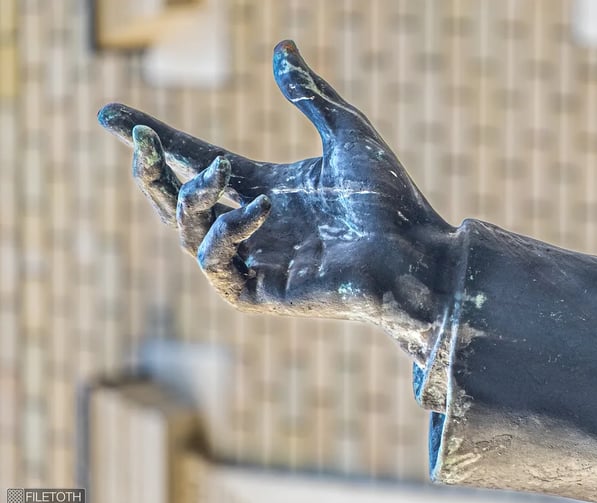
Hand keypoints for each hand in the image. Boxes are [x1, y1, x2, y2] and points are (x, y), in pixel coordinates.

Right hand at [98, 40, 456, 362]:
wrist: (417, 252)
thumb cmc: (390, 198)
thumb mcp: (346, 132)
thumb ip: (309, 94)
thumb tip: (280, 47)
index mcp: (266, 188)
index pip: (197, 160)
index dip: (155, 139)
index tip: (110, 115)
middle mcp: (254, 224)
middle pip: (179, 200)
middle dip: (152, 170)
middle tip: (138, 140)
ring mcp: (257, 260)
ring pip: (188, 233)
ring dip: (191, 199)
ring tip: (217, 171)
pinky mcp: (263, 292)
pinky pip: (216, 266)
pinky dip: (225, 234)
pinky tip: (256, 211)